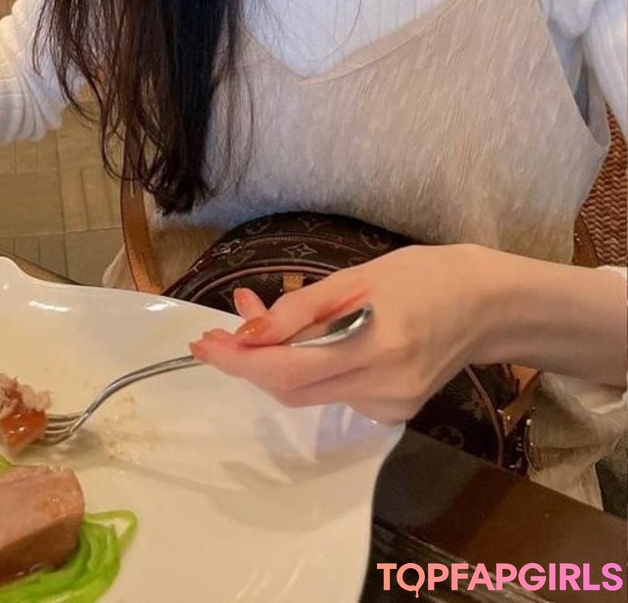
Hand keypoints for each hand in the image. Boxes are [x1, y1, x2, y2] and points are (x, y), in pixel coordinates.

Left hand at [189, 245, 492, 424]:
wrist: (485, 305)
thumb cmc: (420, 276)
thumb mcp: (356, 276)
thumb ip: (301, 307)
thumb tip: (248, 331)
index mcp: (374, 347)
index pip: (287, 369)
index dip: (239, 360)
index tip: (203, 343)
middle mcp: (381, 389)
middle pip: (292, 390)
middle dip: (247, 364)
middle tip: (215, 334)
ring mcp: (389, 408)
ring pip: (309, 393)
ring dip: (273, 361)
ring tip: (254, 320)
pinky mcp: (393, 413)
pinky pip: (333, 394)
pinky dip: (307, 369)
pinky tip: (302, 340)